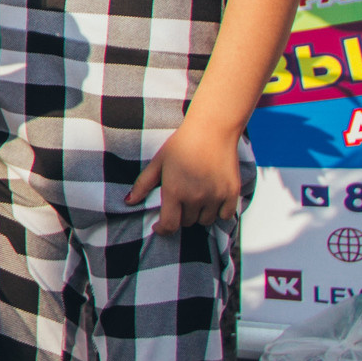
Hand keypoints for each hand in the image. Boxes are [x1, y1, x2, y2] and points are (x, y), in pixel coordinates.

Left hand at [126, 127, 245, 234]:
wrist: (212, 130)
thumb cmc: (181, 144)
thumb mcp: (157, 163)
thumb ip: (143, 184)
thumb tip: (129, 202)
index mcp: (175, 191)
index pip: (170, 225)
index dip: (163, 230)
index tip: (160, 227)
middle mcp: (196, 197)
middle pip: (187, 222)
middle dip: (180, 216)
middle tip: (179, 202)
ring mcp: (216, 196)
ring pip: (206, 220)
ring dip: (198, 215)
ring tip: (195, 199)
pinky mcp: (232, 193)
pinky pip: (225, 215)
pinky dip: (218, 212)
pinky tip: (212, 200)